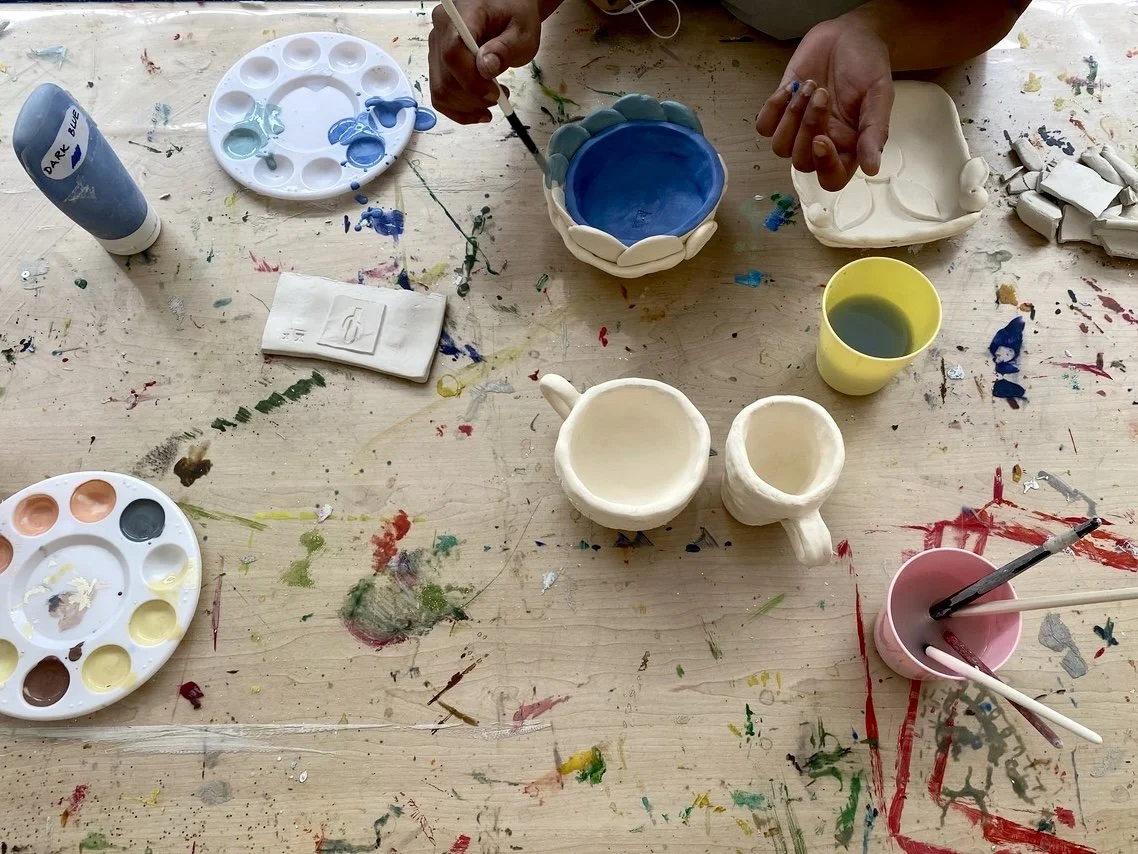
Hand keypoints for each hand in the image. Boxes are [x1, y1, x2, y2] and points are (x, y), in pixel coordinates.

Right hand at [429, 0, 542, 123]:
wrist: (506, 10)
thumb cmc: (515, 16)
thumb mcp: (522, 32)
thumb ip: (505, 49)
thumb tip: (485, 69)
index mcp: (459, 16)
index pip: (452, 54)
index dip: (471, 81)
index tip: (495, 92)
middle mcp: (440, 31)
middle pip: (445, 79)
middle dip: (474, 98)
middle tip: (500, 97)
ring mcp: (436, 49)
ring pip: (441, 91)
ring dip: (468, 106)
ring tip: (493, 100)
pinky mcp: (438, 65)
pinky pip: (440, 96)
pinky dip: (459, 110)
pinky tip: (478, 112)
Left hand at [755, 17, 892, 191]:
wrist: (850, 34)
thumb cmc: (869, 64)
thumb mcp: (880, 94)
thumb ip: (875, 131)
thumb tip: (872, 169)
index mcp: (848, 146)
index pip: (831, 179)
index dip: (823, 165)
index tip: (821, 138)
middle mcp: (822, 143)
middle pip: (801, 162)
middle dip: (807, 128)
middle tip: (823, 93)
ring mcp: (798, 128)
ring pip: (780, 147)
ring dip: (791, 116)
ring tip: (811, 86)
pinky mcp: (781, 110)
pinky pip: (764, 126)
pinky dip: (773, 107)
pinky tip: (792, 86)